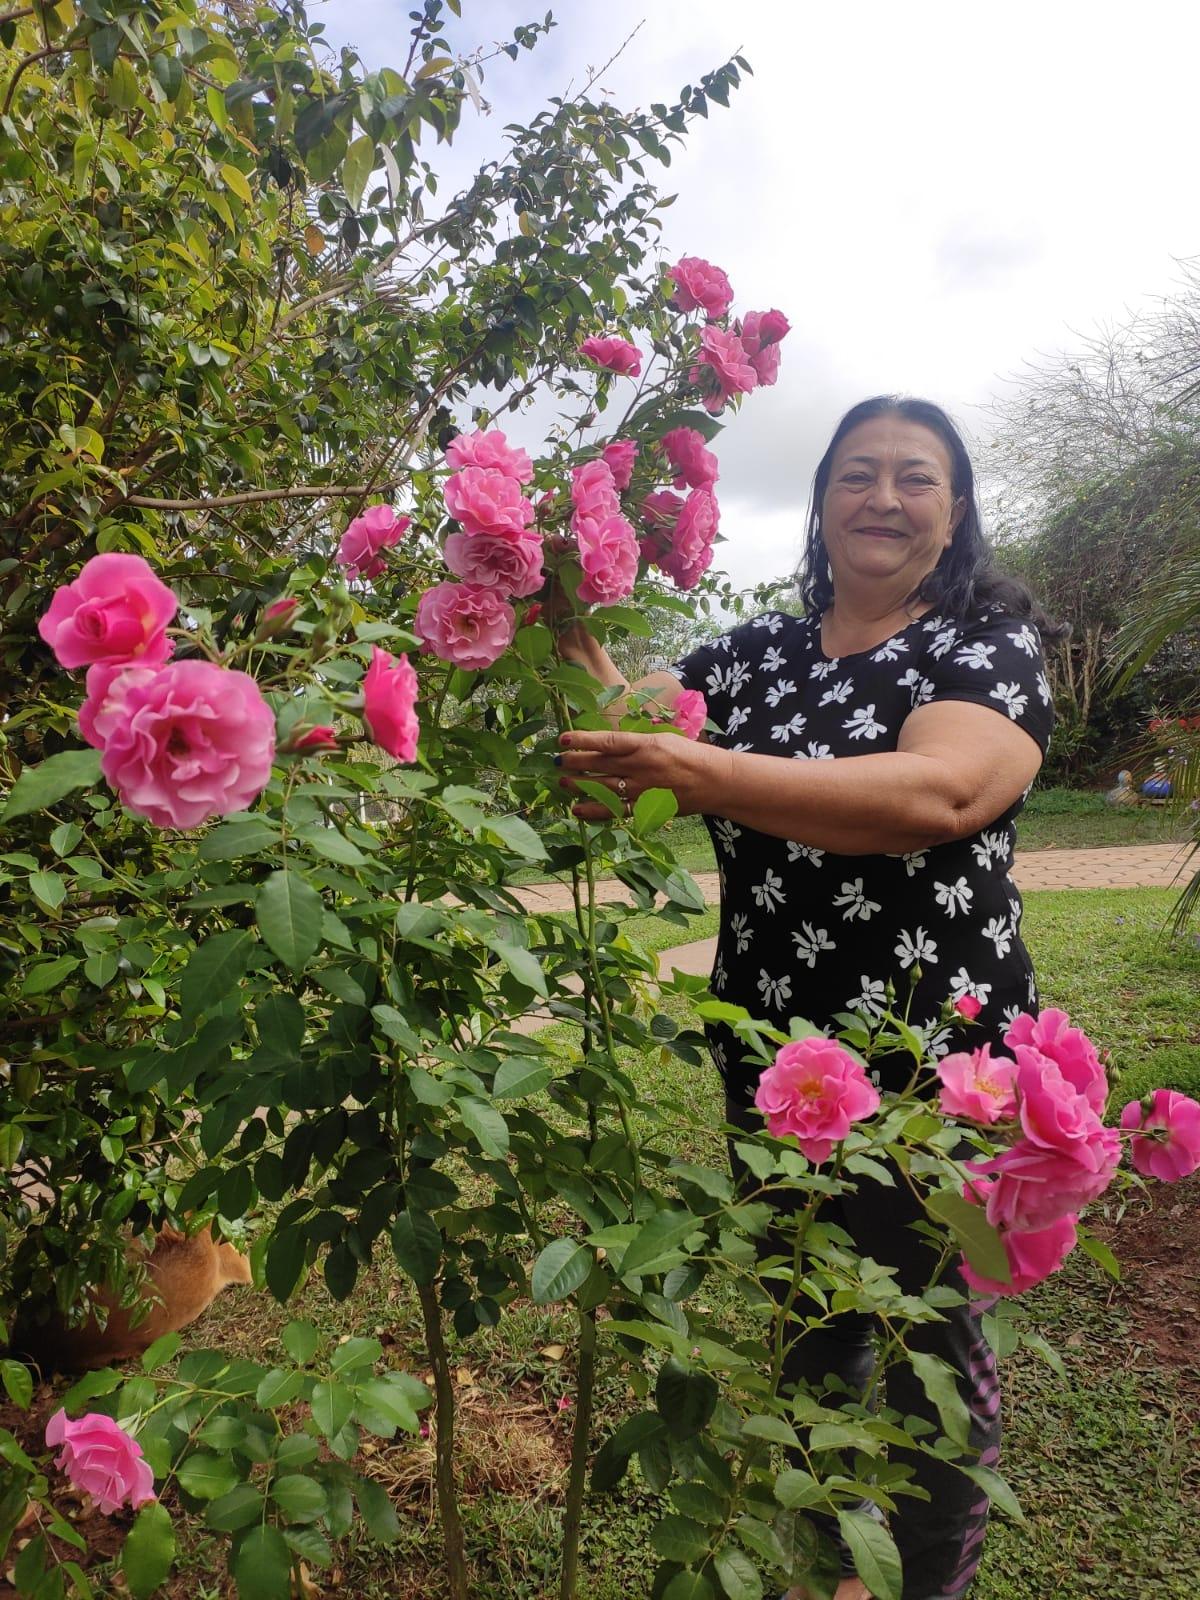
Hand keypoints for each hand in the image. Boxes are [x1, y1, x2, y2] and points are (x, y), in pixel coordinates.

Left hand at [556, 727, 719, 820]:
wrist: (713, 780)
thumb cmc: (688, 755)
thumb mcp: (662, 738)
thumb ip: (634, 742)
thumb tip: (605, 742)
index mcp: (645, 745)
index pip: (607, 741)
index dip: (582, 740)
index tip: (563, 738)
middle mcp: (640, 766)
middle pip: (599, 764)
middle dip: (574, 762)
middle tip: (556, 761)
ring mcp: (641, 789)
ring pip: (603, 787)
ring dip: (580, 785)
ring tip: (563, 782)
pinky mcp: (645, 807)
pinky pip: (614, 811)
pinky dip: (594, 811)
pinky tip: (577, 810)